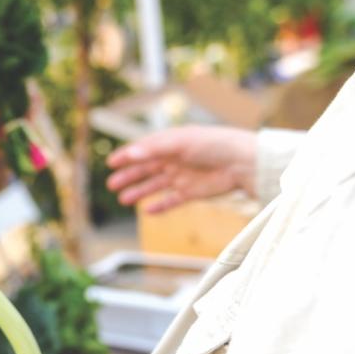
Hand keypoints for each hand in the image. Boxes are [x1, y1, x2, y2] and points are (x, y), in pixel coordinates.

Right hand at [106, 125, 256, 213]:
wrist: (243, 163)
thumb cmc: (215, 144)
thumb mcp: (182, 142)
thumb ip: (155, 148)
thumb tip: (131, 154)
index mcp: (171, 143)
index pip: (144, 150)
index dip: (127, 155)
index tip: (111, 163)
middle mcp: (175, 159)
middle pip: (146, 169)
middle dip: (128, 176)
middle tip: (111, 184)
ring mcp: (183, 176)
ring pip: (155, 186)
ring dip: (139, 192)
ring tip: (123, 199)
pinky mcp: (192, 192)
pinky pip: (172, 200)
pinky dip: (160, 206)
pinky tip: (148, 211)